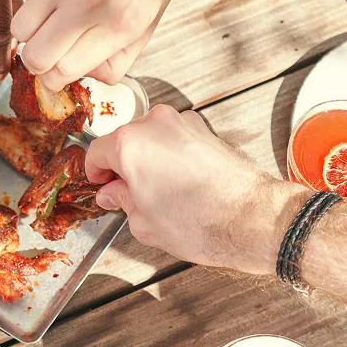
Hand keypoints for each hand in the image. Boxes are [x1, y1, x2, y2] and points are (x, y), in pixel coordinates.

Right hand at [11, 0, 193, 91]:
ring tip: (51, 23)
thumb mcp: (145, 29)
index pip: (62, 72)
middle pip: (35, 56)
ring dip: (32, 34)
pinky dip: (39, 1)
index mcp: (118, 24)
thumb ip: (109, 64)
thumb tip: (67, 76)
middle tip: (50, 53)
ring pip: (20, 29)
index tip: (56, 74)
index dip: (55, 79)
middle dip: (39, 63)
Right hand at [85, 106, 309, 273]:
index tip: (99, 183)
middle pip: (123, 139)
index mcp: (130, 144)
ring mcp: (183, 124)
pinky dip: (168, 155)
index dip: (94, 172)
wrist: (252, 218)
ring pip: (150, 137)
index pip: (97, 151)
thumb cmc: (202, 222)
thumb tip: (114, 194)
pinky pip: (173, 139)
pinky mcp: (205, 130)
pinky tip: (175, 183)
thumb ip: (122, 201)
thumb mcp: (144, 222)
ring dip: (145, 158)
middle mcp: (155, 125)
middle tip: (123, 191)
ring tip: (152, 190)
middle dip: (120, 164)